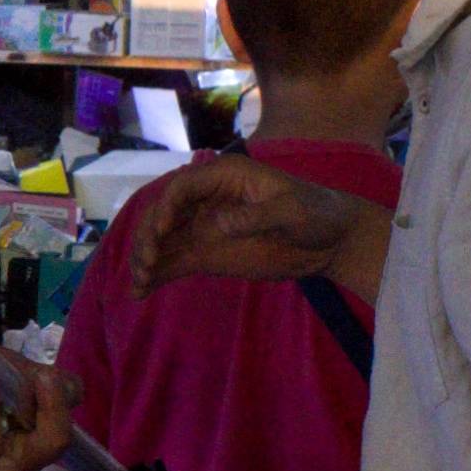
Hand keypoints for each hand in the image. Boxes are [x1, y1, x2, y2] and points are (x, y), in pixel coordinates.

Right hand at [126, 153, 394, 301]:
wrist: (330, 242)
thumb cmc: (316, 214)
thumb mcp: (292, 211)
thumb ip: (257, 216)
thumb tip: (219, 224)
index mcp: (224, 178)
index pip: (183, 187)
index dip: (166, 206)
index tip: (162, 230)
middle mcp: (205, 201)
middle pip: (163, 213)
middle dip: (149, 235)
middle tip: (148, 261)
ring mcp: (203, 228)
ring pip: (162, 240)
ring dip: (146, 258)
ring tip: (141, 281)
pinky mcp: (205, 254)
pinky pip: (173, 262)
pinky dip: (156, 276)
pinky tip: (141, 293)